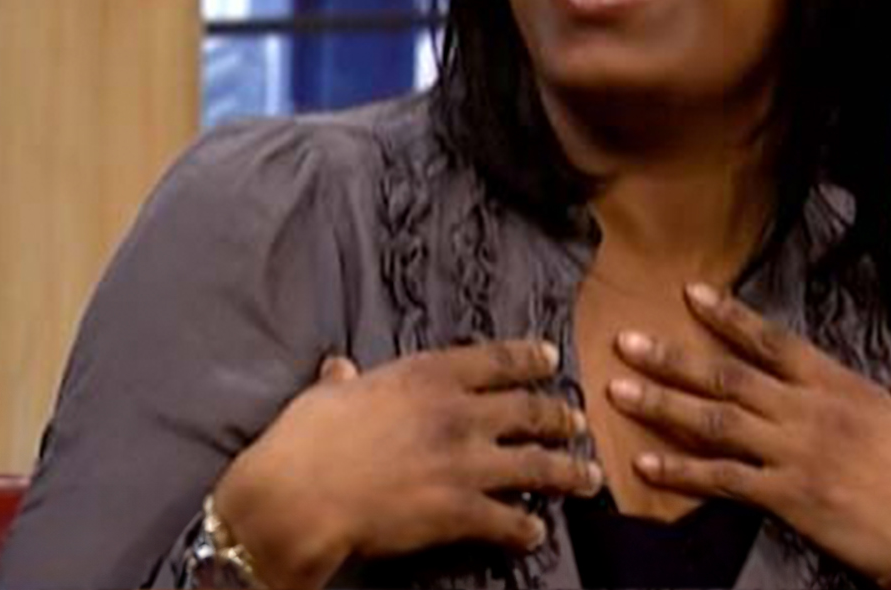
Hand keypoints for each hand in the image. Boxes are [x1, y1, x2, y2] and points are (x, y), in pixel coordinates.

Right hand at [212, 341, 603, 589]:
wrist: (302, 495)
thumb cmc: (307, 439)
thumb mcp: (327, 394)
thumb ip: (344, 380)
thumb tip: (339, 367)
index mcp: (428, 374)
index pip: (496, 359)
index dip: (529, 357)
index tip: (551, 356)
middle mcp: (459, 413)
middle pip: (529, 410)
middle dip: (559, 416)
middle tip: (576, 420)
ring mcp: (467, 463)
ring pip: (536, 465)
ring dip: (567, 471)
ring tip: (587, 476)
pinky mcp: (462, 511)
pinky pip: (509, 520)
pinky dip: (527, 529)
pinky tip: (536, 533)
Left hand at [604, 284, 890, 589]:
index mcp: (847, 388)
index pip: (776, 342)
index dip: (731, 316)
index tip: (691, 293)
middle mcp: (815, 412)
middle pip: (729, 375)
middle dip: (672, 355)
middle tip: (625, 337)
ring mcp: (800, 453)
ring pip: (714, 420)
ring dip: (661, 403)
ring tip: (616, 388)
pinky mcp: (793, 498)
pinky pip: (723, 479)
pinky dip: (681, 470)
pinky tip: (645, 463)